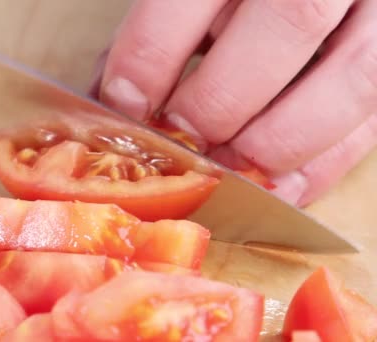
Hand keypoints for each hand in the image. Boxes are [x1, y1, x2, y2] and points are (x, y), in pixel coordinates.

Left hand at [91, 0, 376, 206]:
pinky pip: (373, 118)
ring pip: (349, 78)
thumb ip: (162, 28)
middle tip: (182, 143)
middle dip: (219, 103)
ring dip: (277, 142)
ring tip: (228, 171)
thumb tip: (118, 97)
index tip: (125, 104)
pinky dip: (323, 164)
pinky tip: (278, 188)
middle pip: (285, 28)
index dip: (153, 55)